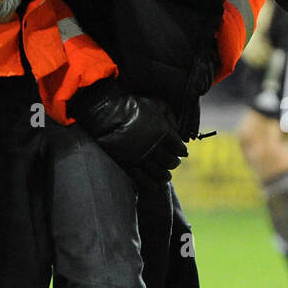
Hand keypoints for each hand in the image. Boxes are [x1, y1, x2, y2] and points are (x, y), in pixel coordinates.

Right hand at [68, 79, 187, 185]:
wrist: (106, 113)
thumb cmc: (132, 106)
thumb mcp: (156, 103)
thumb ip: (171, 116)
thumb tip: (177, 133)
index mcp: (163, 132)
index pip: (180, 149)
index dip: (181, 150)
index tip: (179, 151)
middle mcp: (154, 147)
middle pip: (172, 162)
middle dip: (174, 162)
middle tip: (172, 160)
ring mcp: (141, 158)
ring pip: (162, 175)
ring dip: (165, 174)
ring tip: (164, 172)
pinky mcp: (129, 166)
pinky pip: (147, 182)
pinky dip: (153, 184)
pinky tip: (154, 182)